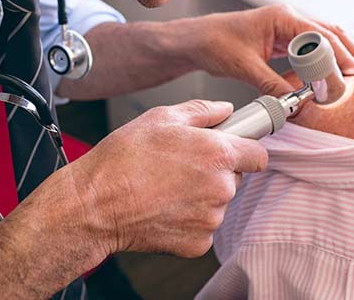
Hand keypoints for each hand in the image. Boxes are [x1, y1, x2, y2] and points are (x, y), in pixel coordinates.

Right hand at [59, 99, 267, 260]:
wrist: (94, 204)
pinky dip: (188, 219)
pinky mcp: (197, 243)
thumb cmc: (124, 158)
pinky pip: (203, 227)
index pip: (259, 155)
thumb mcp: (162, 117)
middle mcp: (221, 188)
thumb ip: (202, 111)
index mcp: (218, 154)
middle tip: (182, 165)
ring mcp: (210, 219)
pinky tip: (163, 207)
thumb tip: (225, 109)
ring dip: (201, 196)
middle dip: (215, 171)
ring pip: (217, 203)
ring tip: (166, 186)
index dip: (246, 150)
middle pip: (234, 178)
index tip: (235, 149)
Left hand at [182, 4, 353, 95]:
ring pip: (326, 41)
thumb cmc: (214, 43)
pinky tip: (331, 81)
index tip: (353, 77)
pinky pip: (312, 51)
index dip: (340, 57)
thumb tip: (295, 103)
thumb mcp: (244, 67)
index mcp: (282, 17)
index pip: (322, 36)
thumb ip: (271, 85)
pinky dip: (325, 64)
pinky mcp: (284, 41)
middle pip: (332, 35)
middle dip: (352, 56)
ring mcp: (288, 29)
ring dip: (342, 59)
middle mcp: (289, 19)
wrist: (196, 40)